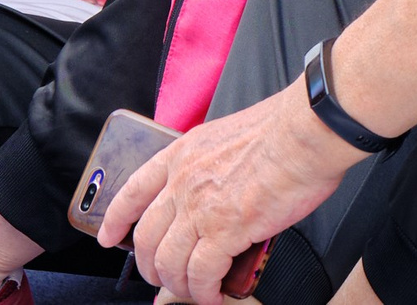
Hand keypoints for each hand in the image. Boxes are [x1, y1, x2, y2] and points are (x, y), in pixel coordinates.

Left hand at [99, 82, 362, 304]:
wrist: (308, 129)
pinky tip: (214, 295)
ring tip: (196, 292)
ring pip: (168, 263)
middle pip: (145, 238)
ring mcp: (200, 207)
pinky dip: (203, 292)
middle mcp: (183, 182)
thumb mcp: (228, 136)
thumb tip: (220, 193)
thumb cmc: (285, 129)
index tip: (108, 237)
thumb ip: (212, 164)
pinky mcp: (225, 230)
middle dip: (150, 267)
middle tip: (164, 278)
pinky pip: (200, 274)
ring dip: (178, 286)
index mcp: (183, 153)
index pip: (133, 191)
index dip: (116, 220)